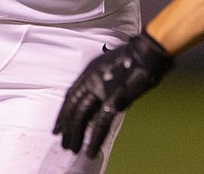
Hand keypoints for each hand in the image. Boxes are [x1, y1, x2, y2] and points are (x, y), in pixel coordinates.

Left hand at [53, 32, 173, 157]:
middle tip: (63, 143)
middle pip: (73, 108)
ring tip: (72, 148)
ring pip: (82, 116)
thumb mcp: (106, 65)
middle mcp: (91, 80)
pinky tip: (91, 149)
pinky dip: (95, 138)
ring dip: (76, 134)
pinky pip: (101, 123)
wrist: (146, 54)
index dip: (62, 113)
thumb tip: (93, 102)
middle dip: (67, 127)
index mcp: (88, 72)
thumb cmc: (130, 57)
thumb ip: (96, 82)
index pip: (70, 96)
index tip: (57, 127)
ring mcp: (102, 90)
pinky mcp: (114, 100)